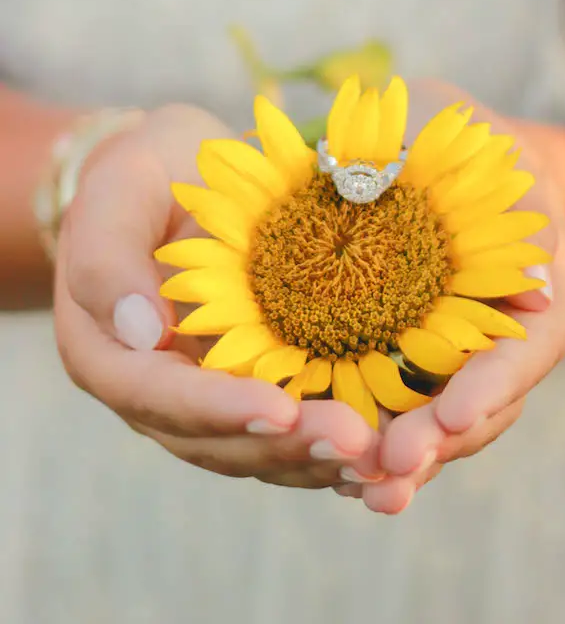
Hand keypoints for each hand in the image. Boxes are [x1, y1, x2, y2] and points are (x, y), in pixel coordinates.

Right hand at [54, 104, 376, 488]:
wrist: (175, 180)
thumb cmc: (142, 178)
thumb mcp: (116, 194)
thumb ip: (110, 257)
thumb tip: (140, 330)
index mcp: (108, 352)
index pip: (158, 395)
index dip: (219, 409)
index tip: (282, 409)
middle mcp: (155, 390)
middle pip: (215, 440)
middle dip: (287, 446)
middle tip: (356, 443)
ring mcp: (204, 395)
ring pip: (255, 448)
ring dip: (316, 458)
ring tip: (377, 454)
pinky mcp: (248, 385)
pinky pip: (285, 428)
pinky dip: (328, 445)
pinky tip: (382, 446)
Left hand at [334, 80, 564, 513]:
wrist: (439, 159)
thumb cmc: (447, 133)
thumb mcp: (443, 123)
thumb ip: (432, 155)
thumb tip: (433, 219)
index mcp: (532, 270)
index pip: (528, 339)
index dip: (493, 381)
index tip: (452, 416)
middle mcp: (506, 324)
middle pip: (488, 399)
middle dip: (442, 438)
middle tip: (391, 470)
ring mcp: (463, 348)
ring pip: (446, 418)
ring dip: (407, 457)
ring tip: (364, 490)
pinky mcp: (413, 359)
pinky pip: (401, 406)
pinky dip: (374, 437)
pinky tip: (335, 465)